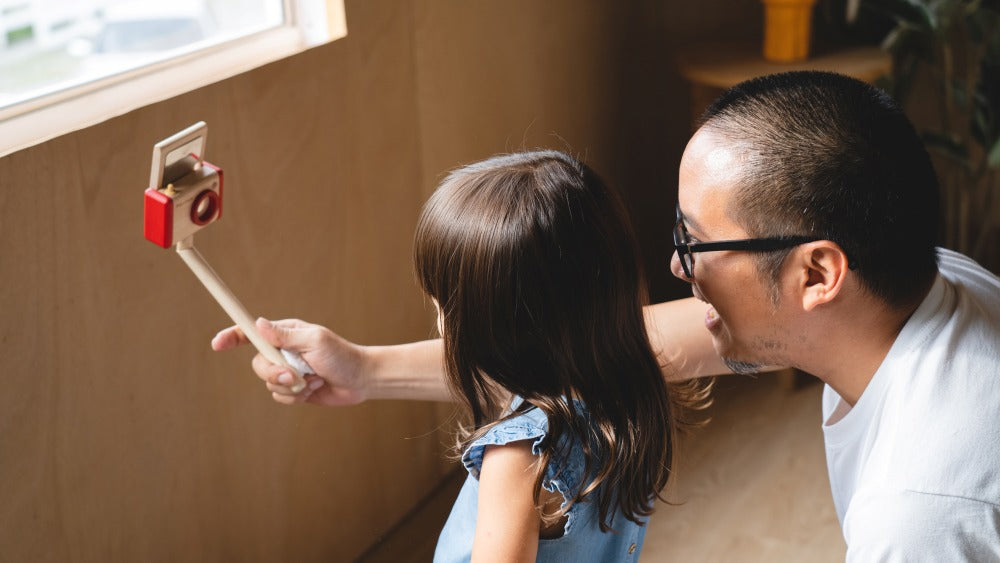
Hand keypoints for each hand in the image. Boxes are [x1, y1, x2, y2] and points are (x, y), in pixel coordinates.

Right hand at [212, 318, 368, 405]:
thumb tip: (258, 324)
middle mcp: (283, 352)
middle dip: (274, 374)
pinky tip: (314, 389)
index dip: (232, 337)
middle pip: (258, 365)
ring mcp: (287, 371)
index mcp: (285, 334)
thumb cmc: (341, 355)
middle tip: (294, 376)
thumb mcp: (314, 341)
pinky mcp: (294, 389)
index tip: (217, 344)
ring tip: (314, 380)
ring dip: (292, 387)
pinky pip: (280, 397)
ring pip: (270, 384)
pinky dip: (297, 396)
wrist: (360, 379)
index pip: (251, 333)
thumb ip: (285, 336)